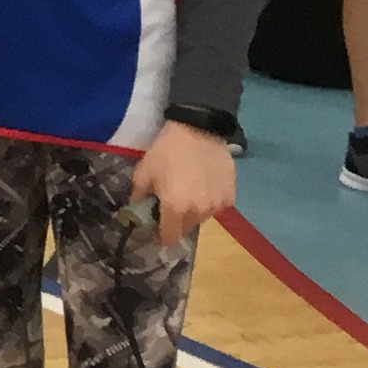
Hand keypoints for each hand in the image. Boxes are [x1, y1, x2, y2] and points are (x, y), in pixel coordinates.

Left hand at [134, 125, 237, 245]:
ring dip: (194, 211)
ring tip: (189, 192)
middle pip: (186, 228)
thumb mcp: (144, 172)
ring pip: (202, 218)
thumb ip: (139, 196)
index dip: (161, 235)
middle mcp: (198, 212)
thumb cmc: (167, 151)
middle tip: (171, 204)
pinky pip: (216, 207)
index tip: (156, 227)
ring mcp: (217, 205)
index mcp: (175, 208)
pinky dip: (209, 201)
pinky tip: (204, 185)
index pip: (169, 236)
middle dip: (176, 221)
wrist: (199, 130)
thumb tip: (137, 209)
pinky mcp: (230, 197)